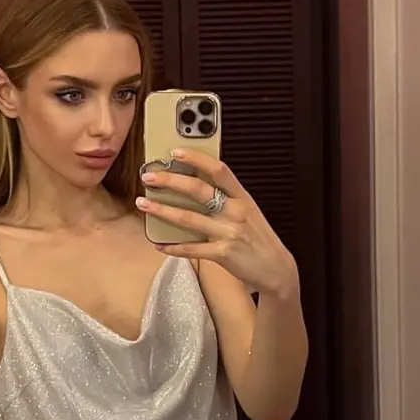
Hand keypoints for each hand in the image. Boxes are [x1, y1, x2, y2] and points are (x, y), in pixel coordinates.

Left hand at [137, 148, 298, 298]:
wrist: (276, 268)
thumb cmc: (258, 238)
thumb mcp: (248, 211)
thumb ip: (227, 198)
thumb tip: (196, 186)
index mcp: (242, 197)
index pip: (219, 170)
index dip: (197, 159)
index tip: (176, 152)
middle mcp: (235, 212)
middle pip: (198, 190)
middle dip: (170, 181)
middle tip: (149, 177)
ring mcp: (228, 232)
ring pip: (188, 218)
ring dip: (162, 210)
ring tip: (144, 204)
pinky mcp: (223, 254)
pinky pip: (191, 249)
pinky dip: (173, 247)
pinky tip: (159, 244)